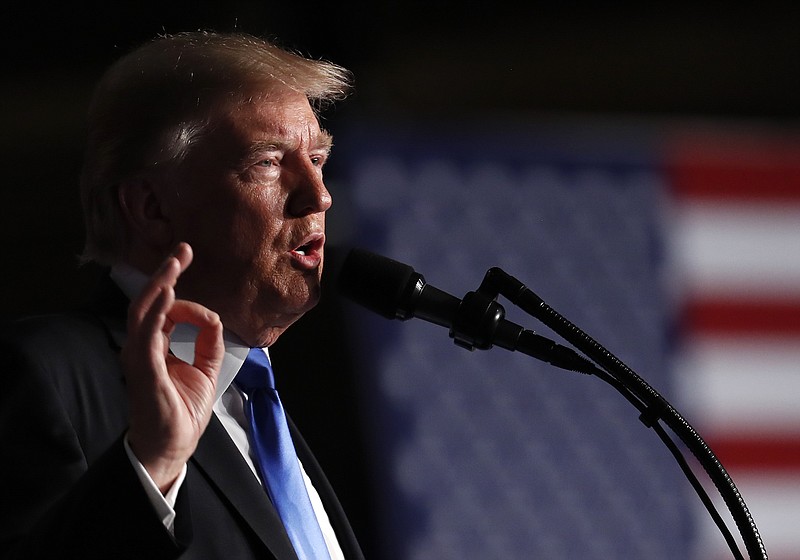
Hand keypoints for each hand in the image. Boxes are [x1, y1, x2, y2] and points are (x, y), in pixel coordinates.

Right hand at [122, 242, 223, 492]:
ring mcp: (140, 358)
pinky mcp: (145, 371)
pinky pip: (148, 336)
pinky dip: (157, 313)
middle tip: (182, 250)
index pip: (161, 307)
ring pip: (143, 313)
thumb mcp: (205, 368)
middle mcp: (143, 348)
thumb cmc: (183, 409)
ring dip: (159, 286)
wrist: (173, 445)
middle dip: (164, 274)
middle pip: (149, 303)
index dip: (175, 285)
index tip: (190, 266)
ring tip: (173, 264)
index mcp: (155, 346)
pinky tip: (169, 295)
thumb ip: (208, 341)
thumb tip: (213, 317)